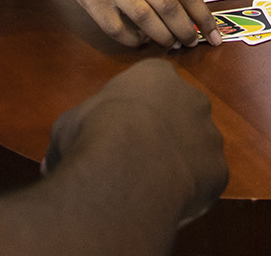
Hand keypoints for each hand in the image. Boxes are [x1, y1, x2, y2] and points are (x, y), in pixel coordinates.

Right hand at [35, 0, 218, 47]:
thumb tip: (186, 5)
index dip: (204, 18)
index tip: (214, 36)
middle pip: (170, 10)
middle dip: (185, 32)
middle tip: (190, 44)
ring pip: (147, 21)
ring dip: (163, 38)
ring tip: (169, 45)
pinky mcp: (97, 5)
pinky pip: (118, 30)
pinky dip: (132, 40)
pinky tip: (139, 41)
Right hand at [44, 59, 226, 226]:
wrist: (128, 164)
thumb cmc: (95, 131)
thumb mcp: (70, 124)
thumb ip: (72, 134)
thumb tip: (50, 161)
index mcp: (156, 75)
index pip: (155, 81)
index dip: (140, 104)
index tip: (125, 123)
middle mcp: (191, 97)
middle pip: (183, 111)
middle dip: (167, 129)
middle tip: (142, 152)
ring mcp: (210, 133)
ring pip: (198, 145)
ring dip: (182, 158)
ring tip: (156, 179)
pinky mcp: (219, 168)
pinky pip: (206, 178)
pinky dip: (192, 187)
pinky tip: (170, 196)